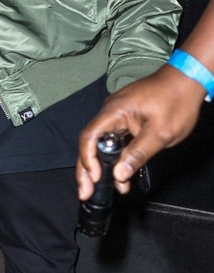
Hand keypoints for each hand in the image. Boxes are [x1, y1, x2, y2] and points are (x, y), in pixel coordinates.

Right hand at [76, 64, 205, 197]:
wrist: (187, 81)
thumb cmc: (176, 101)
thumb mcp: (160, 133)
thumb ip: (137, 154)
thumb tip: (119, 174)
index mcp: (114, 111)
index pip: (89, 137)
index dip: (88, 159)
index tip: (95, 178)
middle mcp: (110, 111)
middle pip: (90, 142)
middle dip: (87, 169)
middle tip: (85, 192)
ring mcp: (117, 114)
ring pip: (102, 143)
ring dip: (101, 166)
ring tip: (102, 188)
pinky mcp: (126, 118)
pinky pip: (114, 139)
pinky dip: (114, 157)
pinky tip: (118, 173)